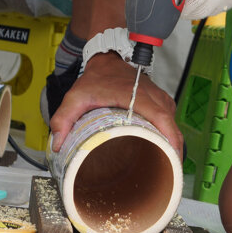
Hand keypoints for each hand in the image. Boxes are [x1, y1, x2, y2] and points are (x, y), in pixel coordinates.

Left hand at [49, 51, 181, 154]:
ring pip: (172, 122)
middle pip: (171, 124)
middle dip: (173, 149)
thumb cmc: (95, 79)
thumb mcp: (75, 96)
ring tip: (164, 163)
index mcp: (137, 95)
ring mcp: (158, 96)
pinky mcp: (159, 99)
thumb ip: (64, 118)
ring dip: (172, 142)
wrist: (106, 60)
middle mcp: (152, 95)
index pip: (162, 116)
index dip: (170, 138)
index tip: (172, 158)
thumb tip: (58, 143)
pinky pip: (170, 118)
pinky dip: (169, 132)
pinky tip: (161, 146)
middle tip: (167, 172)